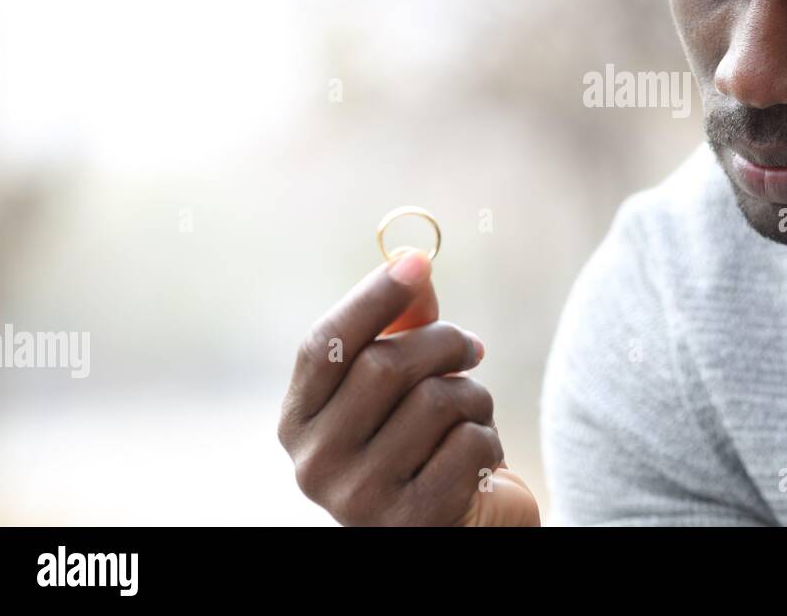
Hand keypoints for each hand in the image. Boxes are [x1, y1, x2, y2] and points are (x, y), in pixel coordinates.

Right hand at [277, 250, 540, 525]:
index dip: (372, 296)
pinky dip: (488, 439)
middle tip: (471, 349)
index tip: (416, 262)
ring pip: (434, 401)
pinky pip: (468, 443)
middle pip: (384, 365)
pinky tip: (477, 459)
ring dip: (473, 396)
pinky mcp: (412, 520)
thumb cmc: (425, 442)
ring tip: (471, 415)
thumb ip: (402, 325)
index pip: (325, 344)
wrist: (460, 523)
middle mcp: (313, 464)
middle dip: (443, 343)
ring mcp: (358, 498)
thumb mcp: (405, 381)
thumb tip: (410, 263)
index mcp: (298, 421)